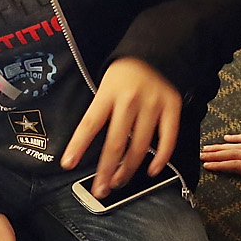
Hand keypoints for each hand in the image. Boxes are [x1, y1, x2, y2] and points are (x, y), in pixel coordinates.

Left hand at [61, 56, 181, 195]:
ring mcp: (153, 104)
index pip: (89, 124)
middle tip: (99, 189)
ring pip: (139, 146)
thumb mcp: (104, 86)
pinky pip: (168, 139)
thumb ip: (99, 113)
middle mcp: (130, 99)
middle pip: (116, 142)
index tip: (68, 164)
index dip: (78, 146)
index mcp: (108, 93)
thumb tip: (84, 147)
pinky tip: (151, 171)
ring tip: (119, 182)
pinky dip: (160, 158)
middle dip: (106, 171)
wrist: (155, 51)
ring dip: (128, 169)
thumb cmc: (125, 74)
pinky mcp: (172, 107)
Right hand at [200, 133, 240, 195]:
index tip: (207, 165)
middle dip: (216, 155)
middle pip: (233, 154)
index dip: (221, 166)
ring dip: (222, 146)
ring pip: (238, 146)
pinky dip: (238, 137)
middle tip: (200, 155)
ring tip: (208, 147)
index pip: (237, 165)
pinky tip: (229, 137)